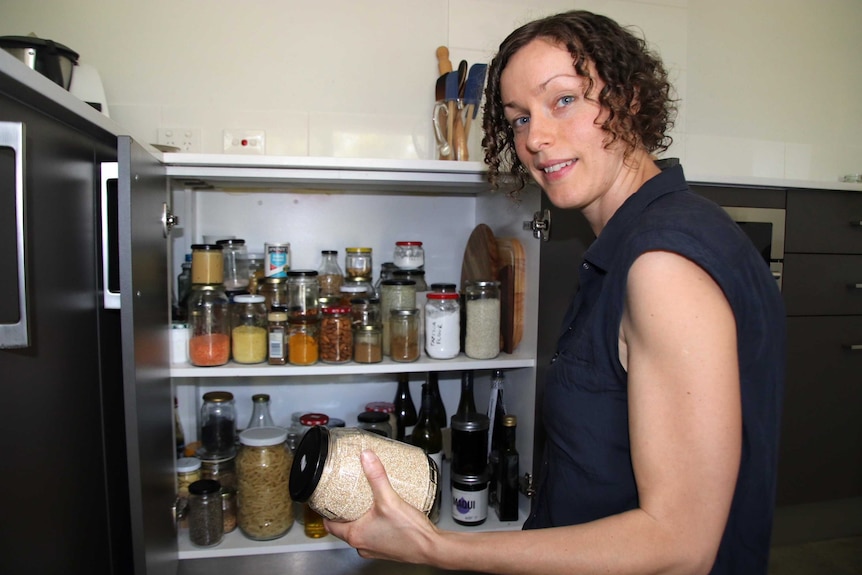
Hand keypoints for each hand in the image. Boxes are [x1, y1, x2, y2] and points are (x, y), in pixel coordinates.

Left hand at [324, 449, 439, 562]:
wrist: (432, 548)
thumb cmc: (410, 533)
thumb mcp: (390, 499)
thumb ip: (377, 476)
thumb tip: (367, 457)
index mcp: (356, 535)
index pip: (329, 524)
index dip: (325, 511)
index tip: (326, 499)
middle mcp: (362, 545)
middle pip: (343, 527)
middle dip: (344, 511)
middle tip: (347, 495)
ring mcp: (374, 549)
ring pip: (359, 531)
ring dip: (359, 517)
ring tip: (365, 500)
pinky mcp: (386, 548)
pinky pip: (372, 535)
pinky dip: (372, 524)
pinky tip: (382, 512)